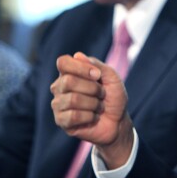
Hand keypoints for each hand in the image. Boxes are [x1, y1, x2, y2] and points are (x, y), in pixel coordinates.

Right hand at [50, 52, 133, 167]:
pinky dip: (89, 117)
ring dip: (93, 104)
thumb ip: (96, 64)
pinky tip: (93, 117)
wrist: (118, 121)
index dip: (81, 68)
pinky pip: (73, 116)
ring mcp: (58, 103)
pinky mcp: (60, 121)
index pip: (63, 62)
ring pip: (73, 99)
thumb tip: (77, 55)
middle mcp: (59, 86)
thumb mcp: (111, 77)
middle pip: (69, 81)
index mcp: (69, 72)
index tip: (97, 75)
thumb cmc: (113, 96)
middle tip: (101, 94)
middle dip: (92, 89)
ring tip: (98, 107)